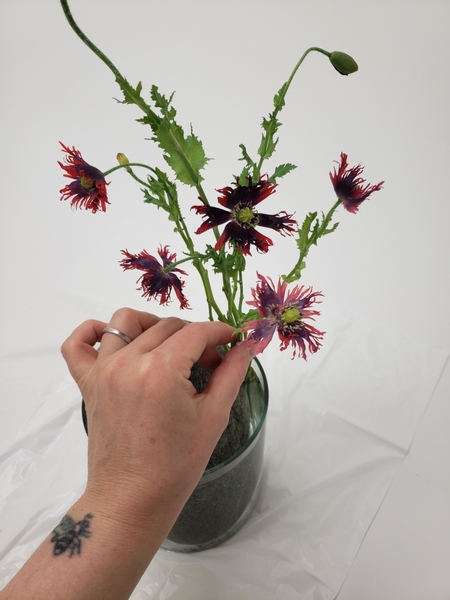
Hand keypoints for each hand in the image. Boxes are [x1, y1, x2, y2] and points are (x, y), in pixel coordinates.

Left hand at [61, 308, 252, 532]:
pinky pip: (77, 344)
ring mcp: (103, 370)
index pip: (197, 331)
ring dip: (152, 325)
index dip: (221, 333)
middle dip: (196, 338)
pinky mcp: (87, 383)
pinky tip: (116, 342)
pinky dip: (93, 332)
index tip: (232, 343)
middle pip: (168, 326)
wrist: (132, 499)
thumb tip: (247, 345)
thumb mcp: (214, 417)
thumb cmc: (176, 465)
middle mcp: (128, 362)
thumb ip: (232, 373)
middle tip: (210, 364)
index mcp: (161, 370)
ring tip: (168, 348)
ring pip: (126, 322)